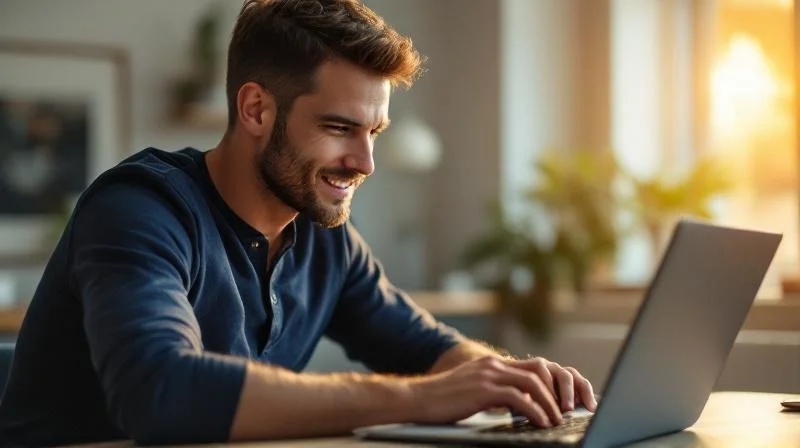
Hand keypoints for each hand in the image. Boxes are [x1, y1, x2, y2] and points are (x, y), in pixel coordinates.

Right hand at [408, 356, 595, 427]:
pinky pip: (518, 398)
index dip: (553, 381)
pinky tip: (540, 422)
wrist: (418, 398)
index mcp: (494, 363)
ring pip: (533, 382)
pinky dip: (535, 411)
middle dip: (558, 389)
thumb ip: (496, 391)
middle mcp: (494, 364)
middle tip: (567, 410)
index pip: (534, 365)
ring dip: (550, 403)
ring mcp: (489, 375)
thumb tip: (520, 405)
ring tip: (557, 419)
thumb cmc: (444, 400)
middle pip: (540, 369)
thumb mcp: (475, 390)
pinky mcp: (483, 389)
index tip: (564, 399)